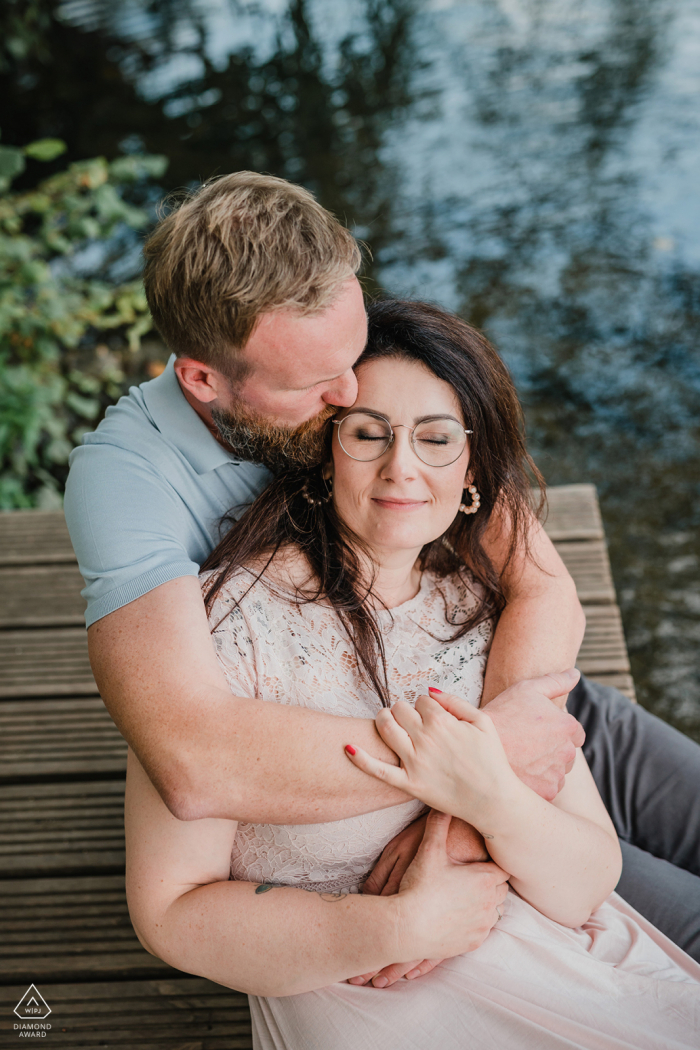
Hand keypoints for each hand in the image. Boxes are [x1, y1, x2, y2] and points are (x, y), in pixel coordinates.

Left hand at [345, 691, 517, 824]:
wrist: (493, 800)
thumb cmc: (491, 760)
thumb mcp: (484, 722)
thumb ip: (456, 702)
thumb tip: (429, 690)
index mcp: (443, 722)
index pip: (420, 700)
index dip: (425, 705)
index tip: (432, 714)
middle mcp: (425, 739)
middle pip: (400, 709)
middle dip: (403, 709)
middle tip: (410, 718)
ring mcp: (414, 762)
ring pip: (386, 729)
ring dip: (383, 719)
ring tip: (387, 720)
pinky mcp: (409, 784)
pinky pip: (379, 770)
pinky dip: (361, 759)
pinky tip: (348, 747)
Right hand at [349, 815, 489, 987]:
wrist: (408, 927)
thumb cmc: (419, 888)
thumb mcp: (428, 852)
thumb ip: (437, 825)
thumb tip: (442, 803)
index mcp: (485, 879)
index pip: (503, 868)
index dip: (491, 864)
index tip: (480, 862)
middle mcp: (491, 903)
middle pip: (501, 890)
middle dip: (489, 884)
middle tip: (471, 878)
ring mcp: (483, 925)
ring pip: (494, 911)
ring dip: (484, 904)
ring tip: (464, 897)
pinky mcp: (474, 942)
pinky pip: (483, 930)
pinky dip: (475, 923)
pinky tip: (459, 916)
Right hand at [484, 670, 584, 800]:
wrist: (477, 744)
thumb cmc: (502, 713)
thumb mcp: (527, 689)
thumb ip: (556, 681)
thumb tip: (575, 674)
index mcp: (568, 727)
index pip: (575, 733)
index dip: (557, 731)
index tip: (538, 731)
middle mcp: (567, 752)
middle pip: (566, 754)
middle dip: (552, 751)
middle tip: (527, 745)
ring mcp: (556, 774)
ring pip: (557, 773)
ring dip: (545, 769)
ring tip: (521, 760)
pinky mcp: (546, 792)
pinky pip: (547, 789)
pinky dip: (537, 784)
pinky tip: (520, 773)